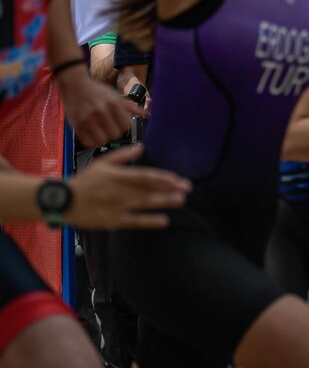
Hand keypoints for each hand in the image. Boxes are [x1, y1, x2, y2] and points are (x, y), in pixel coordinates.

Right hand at [57, 68, 145, 146]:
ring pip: (102, 141)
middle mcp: (100, 112)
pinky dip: (92, 141)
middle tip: (109, 126)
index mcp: (113, 104)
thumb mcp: (116, 96)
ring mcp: (87, 120)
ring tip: (101, 131)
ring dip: (103, 138)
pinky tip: (92, 133)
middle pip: (115, 135)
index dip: (124, 125)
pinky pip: (89, 143)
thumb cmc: (98, 91)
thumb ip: (131, 107)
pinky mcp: (76, 126)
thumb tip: (146, 114)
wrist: (75, 86)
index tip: (119, 122)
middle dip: (114, 132)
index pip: (126, 126)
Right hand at [65, 145, 190, 228]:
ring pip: (144, 204)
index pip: (144, 176)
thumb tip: (142, 146)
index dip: (162, 177)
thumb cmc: (84, 181)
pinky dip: (149, 221)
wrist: (63, 201)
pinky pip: (134, 221)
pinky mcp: (113, 221)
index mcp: (117, 176)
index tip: (177, 178)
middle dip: (169, 188)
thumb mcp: (102, 163)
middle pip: (148, 189)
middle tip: (187, 188)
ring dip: (163, 202)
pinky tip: (163, 220)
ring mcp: (117, 207)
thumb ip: (123, 155)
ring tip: (180, 200)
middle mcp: (119, 191)